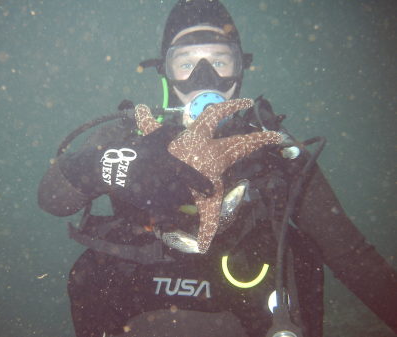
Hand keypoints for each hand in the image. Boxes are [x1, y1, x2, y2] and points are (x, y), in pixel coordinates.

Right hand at [101, 123, 213, 214]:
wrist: (114, 169)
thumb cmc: (136, 152)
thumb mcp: (153, 138)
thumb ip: (169, 131)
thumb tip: (181, 127)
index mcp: (172, 166)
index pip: (194, 179)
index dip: (205, 186)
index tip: (211, 191)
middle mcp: (168, 182)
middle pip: (187, 196)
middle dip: (190, 199)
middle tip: (192, 200)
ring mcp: (159, 195)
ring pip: (177, 207)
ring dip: (182, 208)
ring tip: (184, 211)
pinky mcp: (150, 205)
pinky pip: (166, 216)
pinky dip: (171, 218)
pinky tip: (172, 217)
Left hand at [136, 99, 283, 252]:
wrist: (140, 176)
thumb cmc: (172, 190)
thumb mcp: (198, 207)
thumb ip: (206, 223)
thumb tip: (205, 246)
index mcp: (213, 154)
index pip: (244, 145)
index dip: (262, 140)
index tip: (277, 136)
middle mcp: (199, 139)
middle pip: (220, 117)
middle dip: (235, 109)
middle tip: (247, 102)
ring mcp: (179, 135)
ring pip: (197, 115)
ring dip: (207, 108)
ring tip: (217, 101)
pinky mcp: (159, 137)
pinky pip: (151, 125)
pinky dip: (145, 117)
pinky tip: (141, 108)